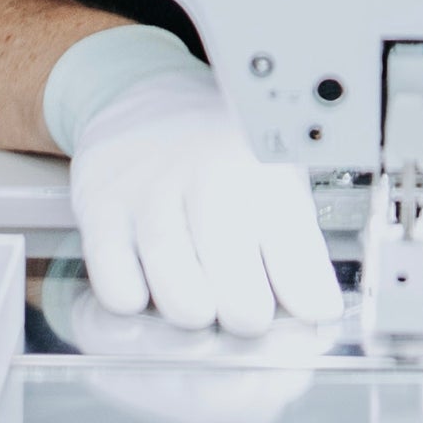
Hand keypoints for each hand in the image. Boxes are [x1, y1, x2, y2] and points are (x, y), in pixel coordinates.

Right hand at [70, 65, 342, 336]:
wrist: (149, 104)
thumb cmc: (223, 156)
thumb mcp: (272, 180)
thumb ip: (293, 243)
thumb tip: (320, 311)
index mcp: (264, 168)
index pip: (293, 238)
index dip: (307, 288)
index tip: (318, 313)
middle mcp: (210, 172)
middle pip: (232, 265)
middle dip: (246, 311)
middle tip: (249, 319)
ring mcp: (152, 188)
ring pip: (173, 275)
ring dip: (192, 308)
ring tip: (202, 310)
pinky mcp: (102, 205)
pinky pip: (114, 276)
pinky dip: (131, 297)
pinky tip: (147, 289)